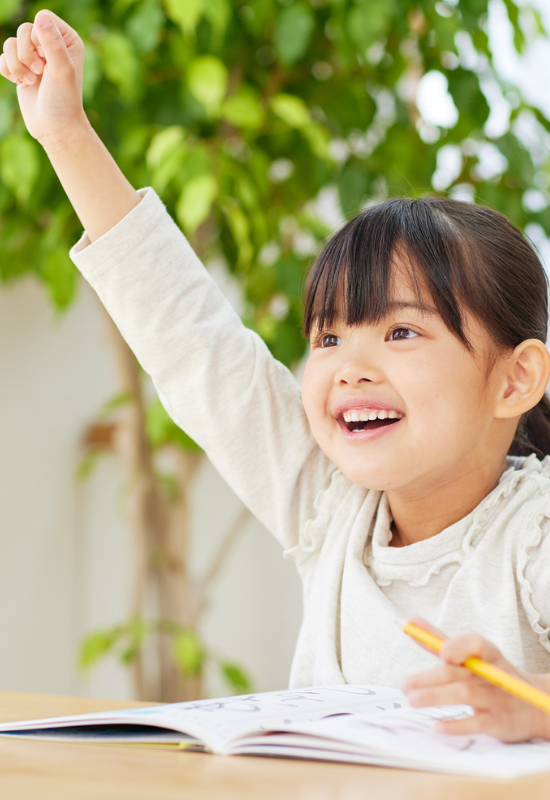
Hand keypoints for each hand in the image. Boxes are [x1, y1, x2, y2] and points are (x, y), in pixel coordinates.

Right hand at [0, 10, 87, 146]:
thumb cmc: (63, 100)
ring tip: (32, 81)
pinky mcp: (21, 68)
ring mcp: (34, 56)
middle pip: (23, 30)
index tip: (47, 61)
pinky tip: (20, 83)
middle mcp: (51, 44)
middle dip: (27, 54)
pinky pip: (2, 57)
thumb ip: (52, 43)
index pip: (42, 19)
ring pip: (10, 43)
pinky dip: (8, 71)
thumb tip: (41, 15)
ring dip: (17, 65)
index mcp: (67, 40)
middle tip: (40, 73)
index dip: (38, 39)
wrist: (54, 128)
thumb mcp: (62, 70)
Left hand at [402, 617, 549, 741]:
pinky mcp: (499, 722)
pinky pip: (476, 722)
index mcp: (487, 655)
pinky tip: (437, 725)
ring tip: (412, 700)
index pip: (475, 643)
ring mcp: (496, 698)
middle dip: (428, 678)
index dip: (457, 646)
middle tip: (405, 685)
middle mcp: (491, 674)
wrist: (534, 706)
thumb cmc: (493, 677)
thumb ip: (439, 640)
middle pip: (458, 672)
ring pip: (464, 694)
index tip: (441, 653)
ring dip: (435, 696)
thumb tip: (410, 621)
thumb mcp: (471, 656)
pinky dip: (456, 724)